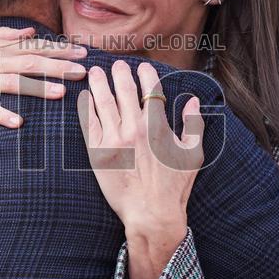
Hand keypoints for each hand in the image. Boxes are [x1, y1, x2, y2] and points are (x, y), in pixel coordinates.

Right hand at [0, 25, 87, 127]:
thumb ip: (3, 34)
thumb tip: (29, 32)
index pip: (34, 47)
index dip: (60, 50)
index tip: (83, 52)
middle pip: (31, 63)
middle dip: (59, 67)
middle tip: (85, 72)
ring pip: (13, 84)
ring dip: (37, 88)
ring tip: (61, 93)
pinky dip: (1, 115)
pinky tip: (18, 123)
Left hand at [78, 61, 204, 278]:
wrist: (150, 214)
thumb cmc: (174, 187)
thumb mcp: (193, 155)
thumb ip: (194, 125)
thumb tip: (192, 102)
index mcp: (158, 127)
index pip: (150, 90)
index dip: (145, 74)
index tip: (142, 67)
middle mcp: (134, 129)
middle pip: (125, 91)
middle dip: (120, 73)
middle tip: (117, 64)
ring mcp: (114, 140)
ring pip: (104, 102)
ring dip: (100, 83)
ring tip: (96, 72)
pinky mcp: (97, 152)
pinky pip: (88, 123)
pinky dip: (86, 106)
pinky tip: (85, 96)